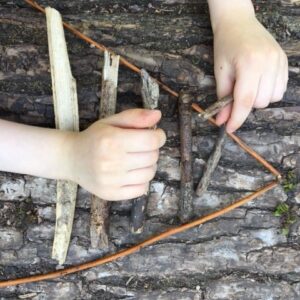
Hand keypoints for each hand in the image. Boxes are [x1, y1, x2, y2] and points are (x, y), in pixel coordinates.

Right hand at [68, 109, 165, 200]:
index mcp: (112, 140)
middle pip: (152, 157)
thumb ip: (135, 117)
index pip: (151, 141)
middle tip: (143, 146)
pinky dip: (142, 180)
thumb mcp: (112, 122)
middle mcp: (111, 162)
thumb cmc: (95, 138)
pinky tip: (132, 173)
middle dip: (153, 149)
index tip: (156, 135)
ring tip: (137, 159)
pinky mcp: (111, 194)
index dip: (159, 136)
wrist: (71, 159)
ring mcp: (111, 181)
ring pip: (149, 174)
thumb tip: (158, 115)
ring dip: (149, 165)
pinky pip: (141, 189)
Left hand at [213, 12, 287, 131]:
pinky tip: (259, 82)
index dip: (237, 118)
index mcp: (250, 64)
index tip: (229, 129)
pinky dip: (268, 92)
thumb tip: (222, 121)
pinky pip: (280, 90)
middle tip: (236, 92)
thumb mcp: (220, 72)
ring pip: (271, 99)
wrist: (239, 23)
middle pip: (259, 102)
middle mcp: (269, 63)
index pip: (245, 100)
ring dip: (258, 99)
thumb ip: (222, 98)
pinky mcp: (285, 62)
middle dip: (245, 104)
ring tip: (248, 85)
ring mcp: (279, 62)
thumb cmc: (225, 46)